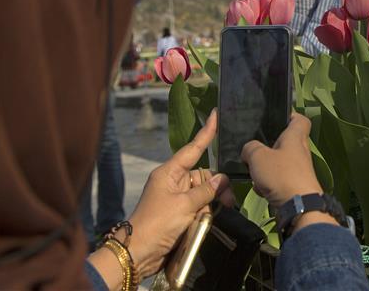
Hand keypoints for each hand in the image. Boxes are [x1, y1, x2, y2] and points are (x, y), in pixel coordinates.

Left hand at [125, 110, 228, 275]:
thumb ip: (206, 191)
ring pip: (204, 192)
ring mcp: (176, 198)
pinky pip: (200, 206)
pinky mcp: (179, 213)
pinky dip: (207, 212)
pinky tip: (211, 219)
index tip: (215, 114)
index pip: (193, 148)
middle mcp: (174, 182)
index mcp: (170, 173)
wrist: (138, 253)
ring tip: (223, 210)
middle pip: (203, 174)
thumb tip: (222, 179)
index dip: (206, 132)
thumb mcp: (184, 205)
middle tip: (230, 199)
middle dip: (218, 184)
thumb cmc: (158, 223)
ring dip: (214, 201)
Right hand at [241, 113, 321, 209]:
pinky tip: (259, 188)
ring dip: (266, 167)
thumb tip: (249, 149)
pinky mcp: (295, 185)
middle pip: (285, 141)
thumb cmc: (281, 174)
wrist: (298, 206)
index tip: (274, 118)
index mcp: (295, 137)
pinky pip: (279, 179)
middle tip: (254, 147)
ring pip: (280, 161)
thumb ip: (250, 148)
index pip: (299, 119)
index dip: (289, 115)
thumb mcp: (258, 156)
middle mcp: (300, 150)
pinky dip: (269, 183)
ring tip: (252, 170)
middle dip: (269, 145)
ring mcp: (299, 169)